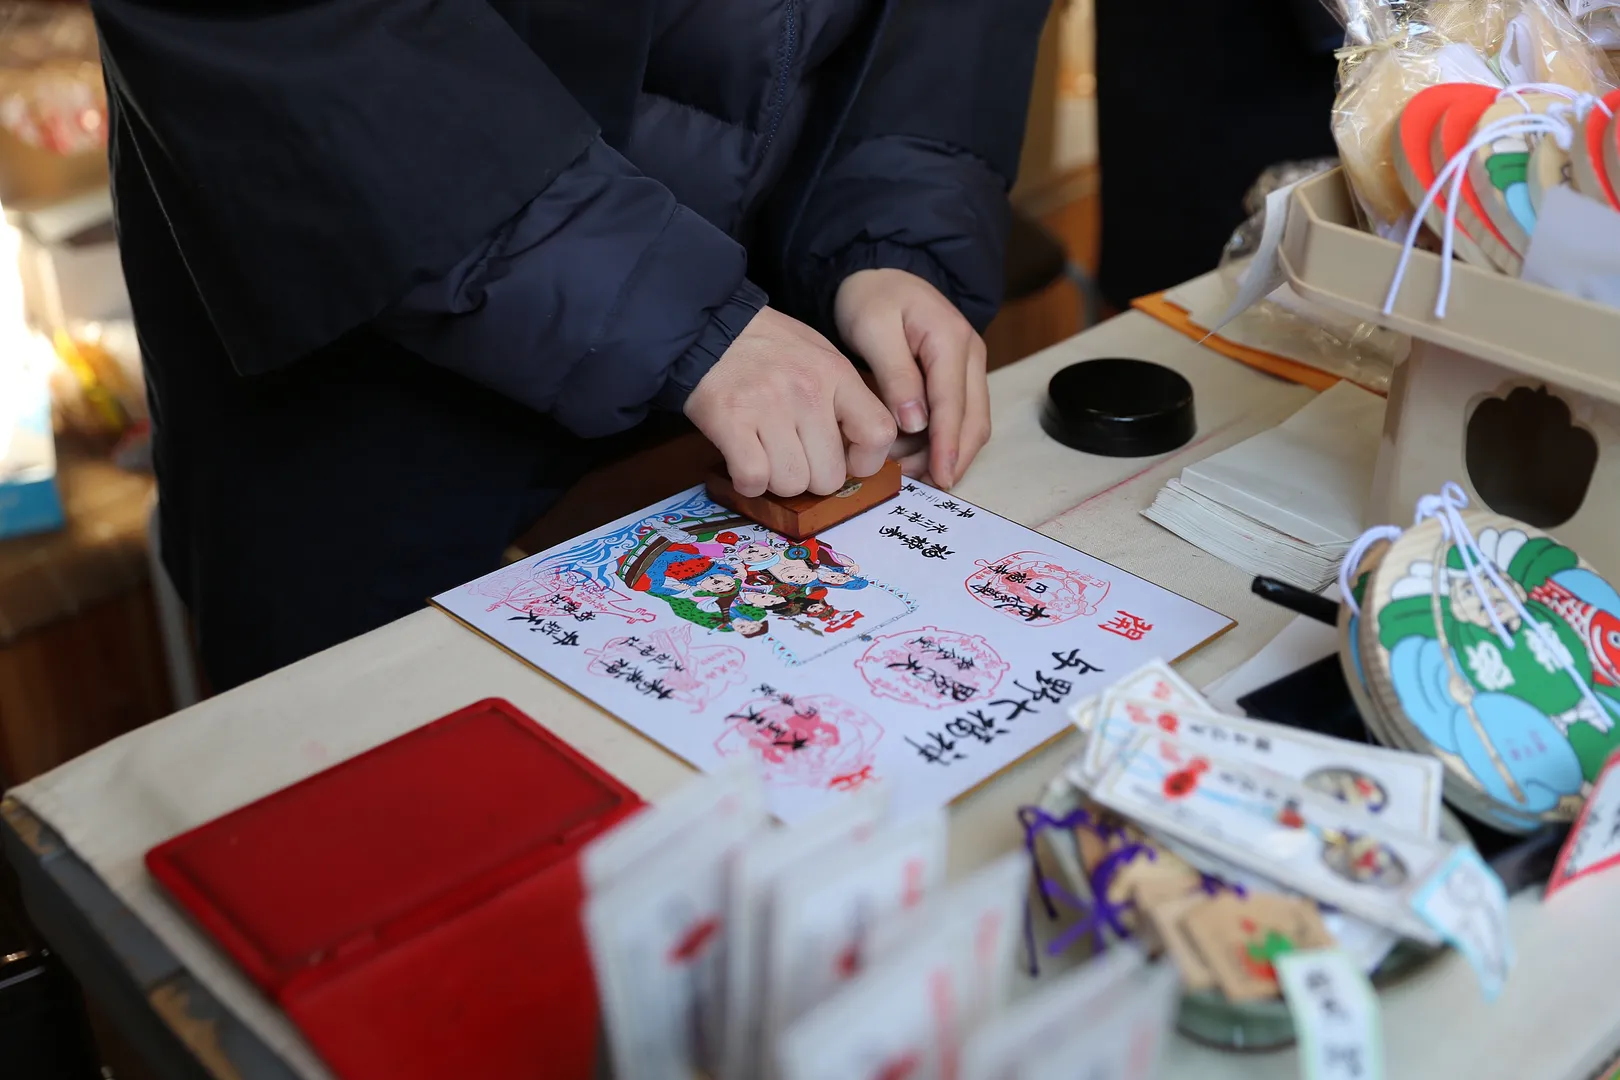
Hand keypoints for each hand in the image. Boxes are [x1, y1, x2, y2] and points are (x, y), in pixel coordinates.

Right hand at [685, 306, 896, 498]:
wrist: (710, 328)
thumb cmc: (768, 348)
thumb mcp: (820, 356)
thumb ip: (844, 399)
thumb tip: (858, 453)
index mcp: (836, 373)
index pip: (877, 434)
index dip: (866, 462)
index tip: (847, 461)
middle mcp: (807, 391)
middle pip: (829, 476)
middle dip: (811, 476)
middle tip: (795, 456)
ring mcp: (768, 407)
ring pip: (791, 484)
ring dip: (777, 480)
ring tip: (766, 454)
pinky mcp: (730, 421)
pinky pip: (753, 478)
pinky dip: (749, 483)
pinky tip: (745, 465)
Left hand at [835, 268, 989, 488]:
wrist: (880, 277)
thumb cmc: (872, 299)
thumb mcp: (874, 329)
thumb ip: (895, 375)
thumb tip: (915, 423)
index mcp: (951, 339)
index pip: (954, 403)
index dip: (947, 444)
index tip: (940, 477)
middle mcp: (971, 354)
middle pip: (975, 420)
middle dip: (952, 458)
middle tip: (922, 486)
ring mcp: (969, 367)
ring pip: (972, 423)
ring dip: (946, 453)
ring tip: (910, 474)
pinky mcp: (959, 378)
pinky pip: (959, 417)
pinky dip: (941, 441)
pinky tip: (913, 456)